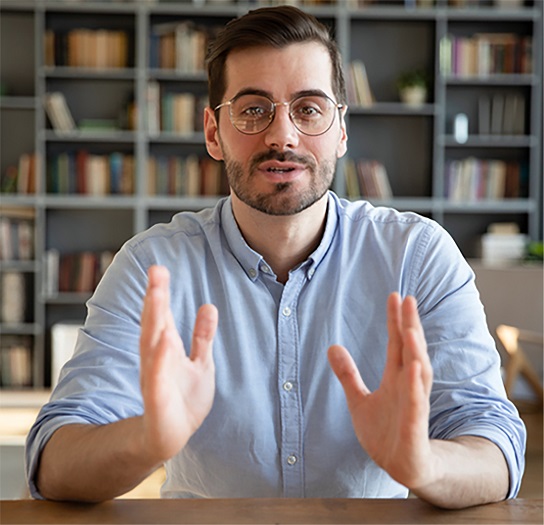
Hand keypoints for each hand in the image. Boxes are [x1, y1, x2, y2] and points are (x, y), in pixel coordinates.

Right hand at [139, 265, 217, 464]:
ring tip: (157, 295)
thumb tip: (209, 306)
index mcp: (166, 348)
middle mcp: (157, 359)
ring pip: (152, 345)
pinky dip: (160, 360)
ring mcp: (155, 378)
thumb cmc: (184, 399)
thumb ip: (202, 336)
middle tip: (156, 271)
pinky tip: (164, 341)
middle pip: (155, 323)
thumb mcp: (200, 362)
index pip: (163, 315)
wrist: (172, 435)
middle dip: (155, 297)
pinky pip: (157, 378)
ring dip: (154, 320)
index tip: (159, 268)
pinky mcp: (157, 400)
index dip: (160, 292)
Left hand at [328, 292, 434, 489]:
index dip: (396, 320)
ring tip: (410, 328)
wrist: (402, 468)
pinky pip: (417, 404)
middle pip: (410, 351)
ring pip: (418, 373)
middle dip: (409, 325)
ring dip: (415, 351)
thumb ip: (348, 374)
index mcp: (396, 379)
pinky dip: (415, 386)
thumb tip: (332, 346)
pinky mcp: (415, 426)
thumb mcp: (359, 400)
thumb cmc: (385, 433)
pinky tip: (414, 367)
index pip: (397, 343)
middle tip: (407, 300)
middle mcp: (408, 386)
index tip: (395, 296)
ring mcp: (414, 405)